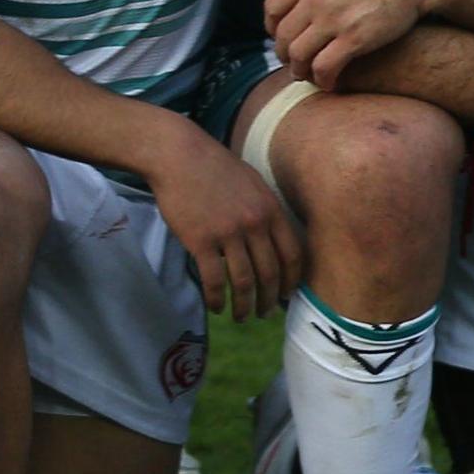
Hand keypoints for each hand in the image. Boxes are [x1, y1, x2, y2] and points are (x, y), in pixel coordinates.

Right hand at [148, 119, 304, 318]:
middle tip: (264, 313)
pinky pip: (214, 279)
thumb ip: (266, 212)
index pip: (292, 254)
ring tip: (242, 316)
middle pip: (271, 272)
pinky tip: (216, 306)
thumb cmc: (216, 170)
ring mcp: (229, 233)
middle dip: (269, 298)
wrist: (180, 157)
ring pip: (244, 280)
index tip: (288, 295)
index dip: (292, 279)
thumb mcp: (254, 185)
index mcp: (272, 210)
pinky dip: (217, 298)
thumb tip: (274, 239)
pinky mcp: (201, 241)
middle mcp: (255, 224)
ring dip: (244, 304)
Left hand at [263, 0, 443, 82]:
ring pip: (300, 54)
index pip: (273, 8)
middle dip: (284, 52)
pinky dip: (322, 78)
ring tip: (305, 74)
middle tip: (292, 60)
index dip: (273, 26)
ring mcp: (334, 20)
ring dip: (299, 69)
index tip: (281, 34)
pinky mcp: (355, 39)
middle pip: (284, 35)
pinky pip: (326, 66)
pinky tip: (328, 82)